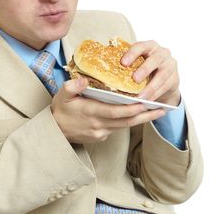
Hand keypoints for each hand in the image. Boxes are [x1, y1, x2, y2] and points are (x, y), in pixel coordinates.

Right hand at [51, 78, 165, 143]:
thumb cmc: (60, 110)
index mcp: (91, 112)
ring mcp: (100, 133)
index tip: (147, 103)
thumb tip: (83, 80)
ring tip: (155, 112)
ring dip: (141, 120)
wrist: (55, 130)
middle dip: (145, 115)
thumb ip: (72, 86)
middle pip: (126, 121)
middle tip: (162, 109)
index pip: (116, 111)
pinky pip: (118, 128)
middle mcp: (99, 125)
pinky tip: (137, 115)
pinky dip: (129, 122)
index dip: (133, 109)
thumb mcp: (62, 95)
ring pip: (125, 126)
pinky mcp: (101, 137)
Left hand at [121, 40, 180, 105]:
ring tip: (140, 96)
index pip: (140, 46)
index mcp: (149, 46)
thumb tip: (103, 64)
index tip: (123, 63)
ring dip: (150, 87)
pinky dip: (155, 94)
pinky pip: (165, 86)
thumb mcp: (136, 61)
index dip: (132, 54)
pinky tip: (147, 100)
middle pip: (154, 60)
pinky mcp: (175, 78)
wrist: (163, 77)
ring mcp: (170, 65)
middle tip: (134, 79)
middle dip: (144, 70)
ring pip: (162, 76)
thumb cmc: (143, 67)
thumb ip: (125, 62)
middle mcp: (161, 53)